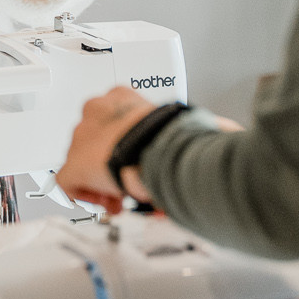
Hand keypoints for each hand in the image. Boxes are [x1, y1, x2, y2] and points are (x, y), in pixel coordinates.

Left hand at [57, 95, 242, 213]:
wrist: (153, 148)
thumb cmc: (170, 136)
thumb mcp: (179, 126)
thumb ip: (199, 126)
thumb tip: (229, 129)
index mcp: (121, 97)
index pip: (115, 117)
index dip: (125, 143)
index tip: (137, 160)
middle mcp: (97, 111)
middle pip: (95, 140)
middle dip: (111, 163)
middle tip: (129, 180)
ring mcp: (83, 138)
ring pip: (83, 162)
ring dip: (102, 180)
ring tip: (121, 195)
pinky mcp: (74, 164)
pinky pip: (70, 182)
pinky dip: (85, 194)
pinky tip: (105, 201)